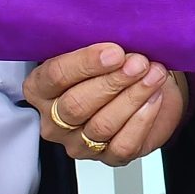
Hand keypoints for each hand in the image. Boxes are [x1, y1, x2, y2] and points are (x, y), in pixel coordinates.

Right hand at [27, 45, 185, 164]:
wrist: (144, 85)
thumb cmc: (114, 65)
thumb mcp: (99, 49)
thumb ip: (97, 46)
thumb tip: (114, 35)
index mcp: (40, 89)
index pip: (55, 77)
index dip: (86, 63)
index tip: (115, 51)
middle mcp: (54, 121)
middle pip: (77, 104)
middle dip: (113, 81)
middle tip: (138, 62)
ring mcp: (79, 143)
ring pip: (102, 124)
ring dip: (133, 96)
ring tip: (154, 74)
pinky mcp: (108, 158)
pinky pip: (123, 145)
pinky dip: (142, 119)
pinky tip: (154, 98)